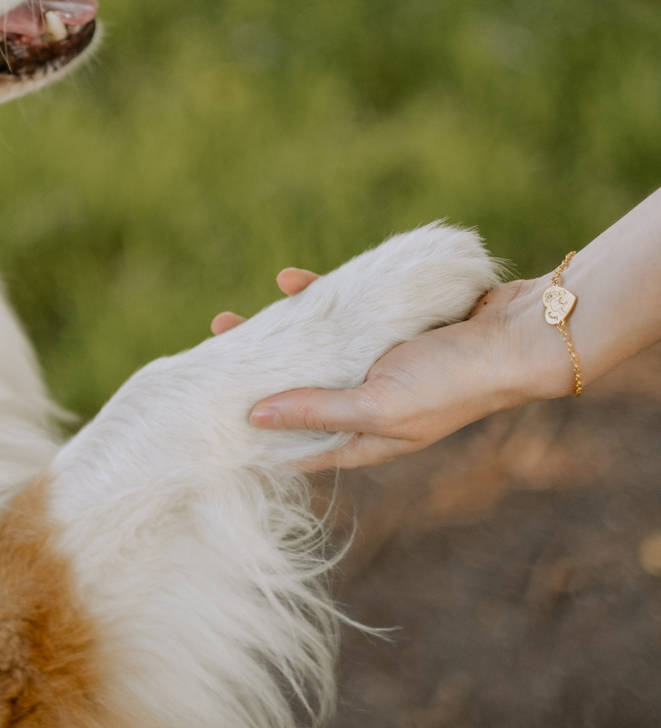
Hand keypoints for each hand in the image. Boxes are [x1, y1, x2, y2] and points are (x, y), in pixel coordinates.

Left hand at [212, 269, 573, 469]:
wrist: (516, 334)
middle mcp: (361, 402)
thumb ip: (317, 410)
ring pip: (309, 350)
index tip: (212, 427)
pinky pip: (338, 312)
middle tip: (211, 355)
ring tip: (231, 320)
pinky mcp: (383, 326)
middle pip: (293, 392)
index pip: (295, 446)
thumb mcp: (377, 406)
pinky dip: (314, 298)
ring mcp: (371, 362)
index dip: (256, 438)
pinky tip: (289, 281)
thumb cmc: (451, 383)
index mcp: (361, 436)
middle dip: (252, 377)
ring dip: (273, 334)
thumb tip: (254, 417)